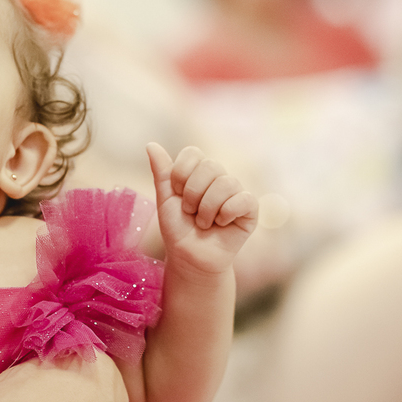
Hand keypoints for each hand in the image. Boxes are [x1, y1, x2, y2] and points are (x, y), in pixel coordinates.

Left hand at [147, 143, 258, 273]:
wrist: (189, 258)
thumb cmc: (177, 229)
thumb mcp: (165, 199)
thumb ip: (162, 172)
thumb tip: (151, 144)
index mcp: (199, 172)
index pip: (193, 153)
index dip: (181, 174)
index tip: (177, 194)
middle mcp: (219, 178)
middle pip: (210, 166)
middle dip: (193, 194)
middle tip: (190, 212)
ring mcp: (236, 193)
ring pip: (226, 183)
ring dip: (207, 208)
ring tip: (203, 223)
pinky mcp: (250, 209)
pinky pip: (243, 199)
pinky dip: (226, 213)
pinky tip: (221, 224)